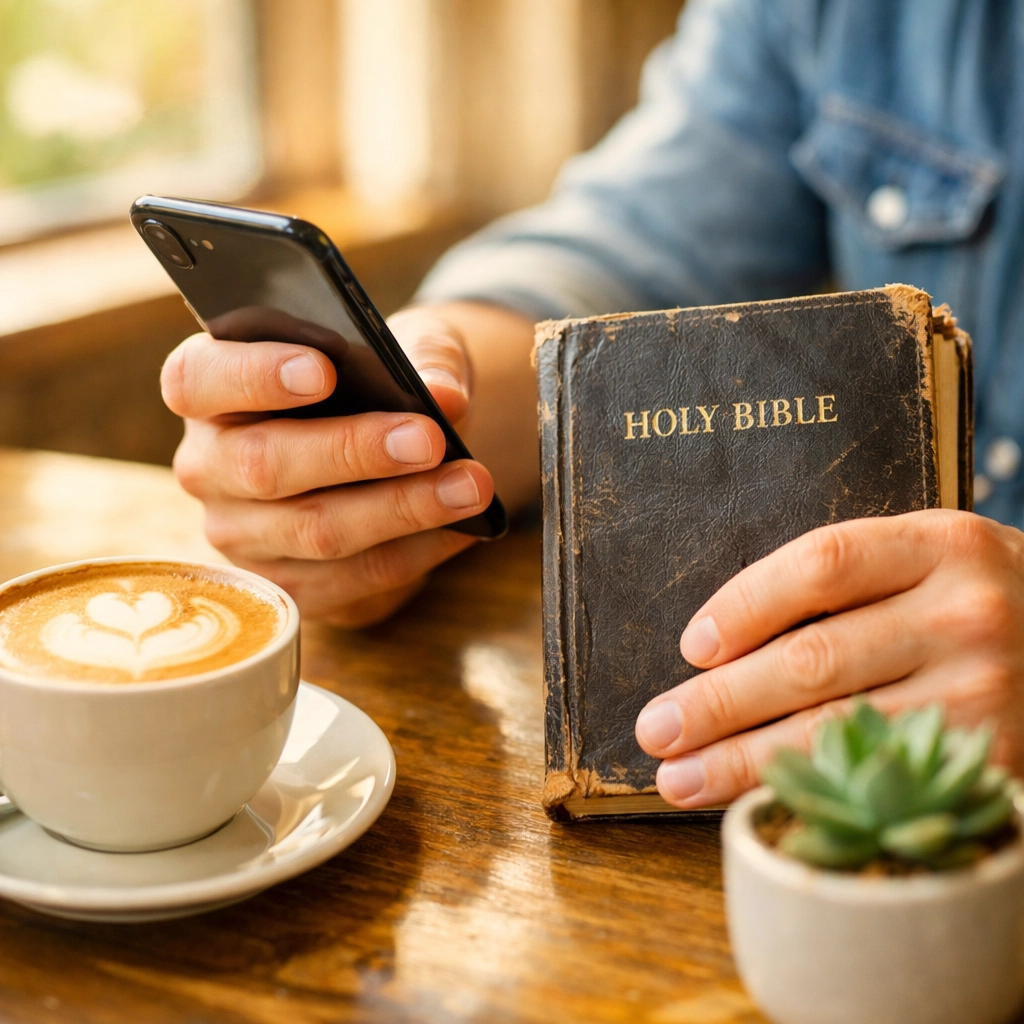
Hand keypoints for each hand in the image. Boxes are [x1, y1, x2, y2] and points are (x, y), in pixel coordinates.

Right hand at [161, 307, 494, 625]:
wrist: (389, 450)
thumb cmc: (377, 385)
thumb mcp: (404, 348)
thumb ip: (424, 358)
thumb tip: (445, 395)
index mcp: (210, 388)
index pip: (198, 379)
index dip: (254, 375)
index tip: (323, 371)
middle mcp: (211, 465)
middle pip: (263, 464)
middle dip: (353, 451)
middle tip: (427, 438)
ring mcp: (242, 534)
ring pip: (315, 530)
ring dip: (401, 510)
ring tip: (468, 486)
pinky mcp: (287, 585)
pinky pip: (352, 579)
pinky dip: (416, 552)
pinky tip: (461, 528)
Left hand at [634, 510, 1023, 806]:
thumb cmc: (978, 600)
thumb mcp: (927, 561)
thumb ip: (850, 584)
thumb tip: (719, 646)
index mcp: (941, 544)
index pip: (821, 566)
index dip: (743, 605)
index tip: (690, 646)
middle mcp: (965, 614)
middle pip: (813, 660)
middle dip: (718, 702)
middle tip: (656, 728)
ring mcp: (987, 693)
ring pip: (838, 732)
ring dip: (742, 760)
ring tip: (678, 776)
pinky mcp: (997, 762)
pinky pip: (880, 781)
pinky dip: (808, 793)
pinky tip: (757, 801)